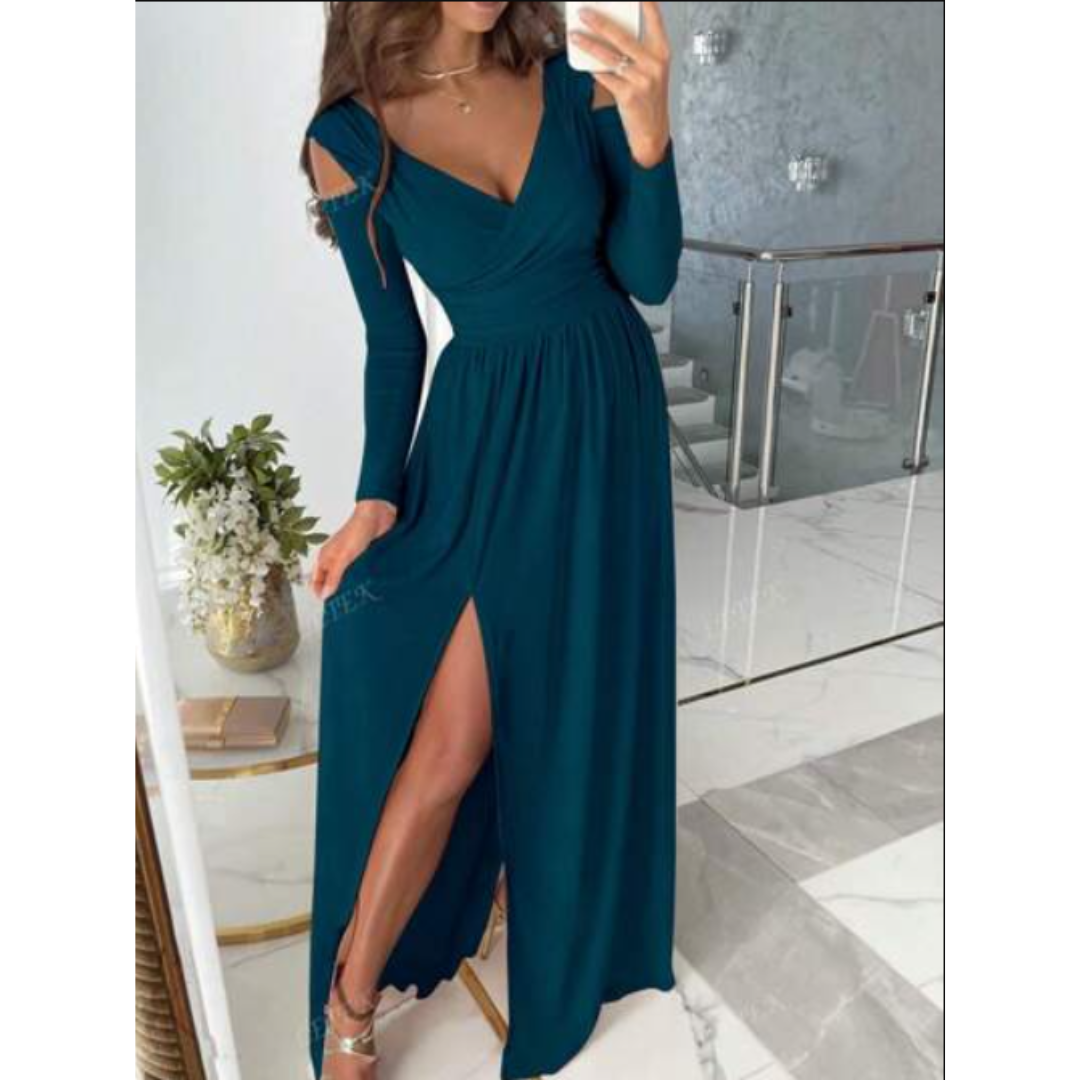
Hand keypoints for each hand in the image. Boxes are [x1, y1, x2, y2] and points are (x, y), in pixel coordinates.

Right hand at [310, 499, 397, 600]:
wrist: (378, 515)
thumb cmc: (357, 531)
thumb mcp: (343, 557)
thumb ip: (334, 576)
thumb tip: (325, 596)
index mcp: (325, 557)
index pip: (316, 581)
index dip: (320, 593)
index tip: (331, 607)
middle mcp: (335, 558)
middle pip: (330, 581)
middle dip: (335, 593)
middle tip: (345, 606)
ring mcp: (349, 557)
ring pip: (345, 577)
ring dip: (349, 587)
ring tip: (356, 600)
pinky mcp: (363, 556)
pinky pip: (358, 572)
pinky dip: (360, 579)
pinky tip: (367, 587)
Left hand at [570, 1, 672, 167]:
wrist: (652, 132)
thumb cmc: (649, 97)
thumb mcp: (650, 70)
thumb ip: (636, 51)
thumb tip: (607, 32)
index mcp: (662, 52)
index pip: (654, 20)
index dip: (645, 3)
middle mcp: (654, 64)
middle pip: (623, 37)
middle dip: (600, 22)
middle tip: (584, 13)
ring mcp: (642, 80)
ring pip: (609, 57)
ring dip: (589, 45)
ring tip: (575, 36)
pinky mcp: (628, 96)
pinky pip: (605, 77)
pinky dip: (594, 69)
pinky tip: (585, 63)